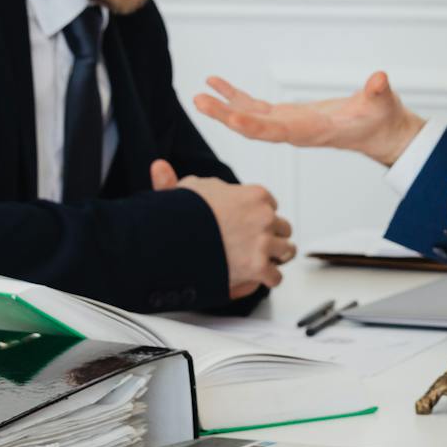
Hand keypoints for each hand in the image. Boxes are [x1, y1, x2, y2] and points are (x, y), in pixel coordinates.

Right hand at [151, 160, 294, 298]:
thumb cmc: (181, 216)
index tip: (250, 222)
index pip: (270, 204)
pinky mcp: (258, 268)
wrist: (177, 241)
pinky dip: (268, 279)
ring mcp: (263, 243)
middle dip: (272, 235)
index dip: (259, 214)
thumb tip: (160, 167)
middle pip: (283, 227)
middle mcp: (264, 217)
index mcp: (255, 195)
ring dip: (275, 257)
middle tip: (259, 243)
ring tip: (264, 260)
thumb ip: (182, 181)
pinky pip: (276, 276)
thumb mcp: (183, 190)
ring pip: (286, 250)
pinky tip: (259, 278)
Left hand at [194, 73, 426, 167]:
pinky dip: (236, 97)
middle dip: (225, 115)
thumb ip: (379, 93)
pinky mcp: (287, 117)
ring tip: (200, 94)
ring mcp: (288, 125)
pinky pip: (255, 108)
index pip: (277, 132)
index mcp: (313, 131)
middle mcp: (295, 132)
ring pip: (249, 117)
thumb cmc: (381, 120)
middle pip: (253, 126)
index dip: (253, 125)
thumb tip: (380, 79)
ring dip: (223, 107)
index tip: (230, 118)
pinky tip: (218, 85)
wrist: (379, 133)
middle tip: (199, 101)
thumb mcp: (383, 104)